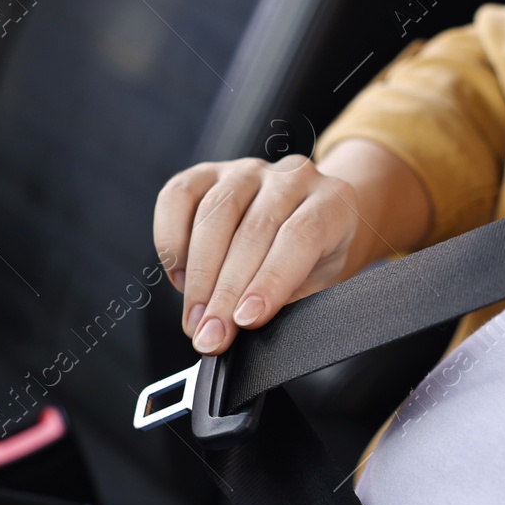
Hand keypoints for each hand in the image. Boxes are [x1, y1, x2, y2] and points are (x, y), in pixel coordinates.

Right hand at [154, 156, 359, 353]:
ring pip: (215, 213)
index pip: (301, 236)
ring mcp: (248, 170)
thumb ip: (289, 298)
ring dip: (199, 274)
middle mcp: (291, 176)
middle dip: (227, 291)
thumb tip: (242, 324)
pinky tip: (179, 277)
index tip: (245, 320)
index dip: (271, 281)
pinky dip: (171, 239)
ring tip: (194, 318)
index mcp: (332, 201)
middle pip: (254, 230)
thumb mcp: (318, 282)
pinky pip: (178, 196)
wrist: (306, 222)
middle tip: (211, 335)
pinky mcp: (208, 171)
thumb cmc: (313, 259)